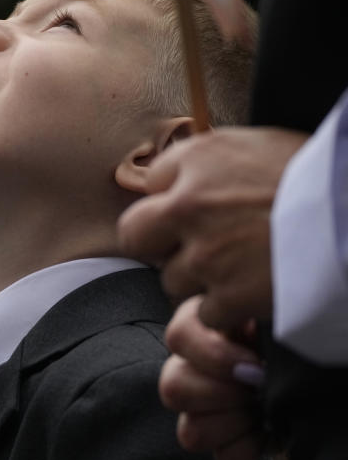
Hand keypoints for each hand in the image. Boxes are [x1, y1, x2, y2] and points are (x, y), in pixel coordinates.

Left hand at [118, 127, 306, 330]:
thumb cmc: (323, 178)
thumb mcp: (264, 147)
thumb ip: (214, 165)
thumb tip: (179, 178)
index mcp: (200, 157)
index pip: (153, 181)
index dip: (173, 200)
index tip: (196, 211)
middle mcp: (190, 202)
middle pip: (136, 234)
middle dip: (158, 244)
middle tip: (193, 250)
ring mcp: (206, 252)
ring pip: (172, 279)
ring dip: (200, 280)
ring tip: (244, 270)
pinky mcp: (227, 294)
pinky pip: (205, 312)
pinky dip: (228, 311)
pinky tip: (256, 295)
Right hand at [159, 296, 266, 459]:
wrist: (297, 367)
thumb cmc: (275, 336)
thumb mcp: (264, 316)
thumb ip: (248, 316)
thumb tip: (244, 346)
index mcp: (195, 330)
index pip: (177, 338)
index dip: (216, 357)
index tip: (254, 364)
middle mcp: (185, 370)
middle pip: (172, 389)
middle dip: (222, 394)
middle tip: (256, 387)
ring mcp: (197, 413)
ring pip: (190, 434)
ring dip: (234, 423)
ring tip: (261, 408)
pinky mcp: (222, 443)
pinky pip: (225, 459)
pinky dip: (252, 446)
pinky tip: (267, 427)